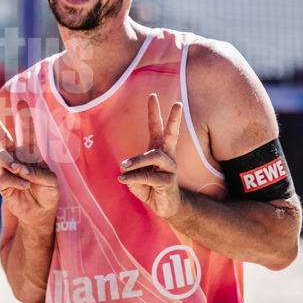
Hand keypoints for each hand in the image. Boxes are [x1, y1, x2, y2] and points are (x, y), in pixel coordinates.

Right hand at [0, 103, 58, 225]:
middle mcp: (17, 159)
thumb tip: (20, 168)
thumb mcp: (51, 181)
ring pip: (0, 156)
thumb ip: (38, 172)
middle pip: (4, 138)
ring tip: (18, 168)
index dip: (24, 117)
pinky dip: (16, 180)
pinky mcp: (4, 184)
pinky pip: (5, 177)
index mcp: (31, 153)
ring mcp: (9, 171)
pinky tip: (25, 185)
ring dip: (10, 161)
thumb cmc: (48, 193)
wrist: (41, 213)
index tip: (21, 100)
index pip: (28, 132)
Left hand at [118, 94, 183, 221]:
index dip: (154, 112)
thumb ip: (131, 171)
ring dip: (137, 160)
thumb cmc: (149, 187)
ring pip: (154, 156)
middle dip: (174, 118)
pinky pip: (150, 176)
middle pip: (171, 134)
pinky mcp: (169, 181)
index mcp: (158, 150)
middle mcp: (167, 156)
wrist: (164, 207)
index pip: (156, 128)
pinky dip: (135, 178)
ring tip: (123, 166)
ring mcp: (170, 168)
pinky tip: (123, 179)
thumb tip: (126, 168)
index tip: (152, 95)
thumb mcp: (135, 177)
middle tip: (179, 103)